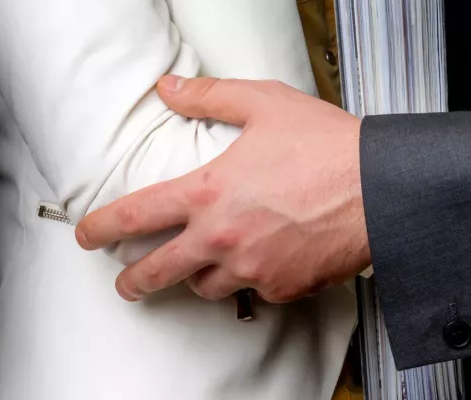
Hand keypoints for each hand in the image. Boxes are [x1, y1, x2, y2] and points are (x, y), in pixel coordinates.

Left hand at [76, 76, 367, 302]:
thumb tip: (169, 89)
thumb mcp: (264, 104)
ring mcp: (252, 268)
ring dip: (200, 276)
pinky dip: (252, 280)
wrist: (382, 189)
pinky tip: (262, 262)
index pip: (136, 216)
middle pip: (158, 271)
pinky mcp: (283, 287)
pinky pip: (254, 292)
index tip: (88, 236)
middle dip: (135, 280)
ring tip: (205, 265)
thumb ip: (209, 97)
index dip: (102, 228)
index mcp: (208, 192)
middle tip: (128, 283)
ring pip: (206, 286)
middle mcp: (222, 237)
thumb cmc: (329, 145)